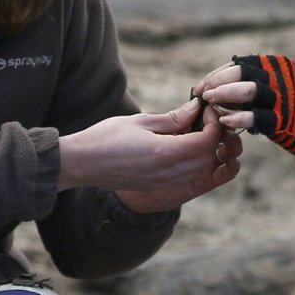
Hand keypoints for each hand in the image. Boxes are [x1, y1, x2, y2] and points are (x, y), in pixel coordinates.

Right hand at [116, 96, 243, 212]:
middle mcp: (168, 172)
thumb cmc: (105, 138)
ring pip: (199, 169)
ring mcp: (162, 182)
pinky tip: (180, 144)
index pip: (207, 141)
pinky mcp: (156, 186)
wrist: (81, 164)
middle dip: (213, 138)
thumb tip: (195, 108)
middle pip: (208, 158)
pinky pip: (185, 176)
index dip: (213, 124)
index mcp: (165, 153)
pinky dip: (191, 161)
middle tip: (204, 119)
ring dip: (203, 151)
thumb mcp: (140, 121)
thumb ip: (172, 118)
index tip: (205, 110)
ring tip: (193, 130)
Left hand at [195, 53, 294, 163]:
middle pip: (240, 72)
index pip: (239, 65)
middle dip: (217, 82)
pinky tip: (225, 121)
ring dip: (224, 94)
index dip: (217, 75)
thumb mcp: (279, 84)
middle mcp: (276, 78)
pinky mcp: (283, 120)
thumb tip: (222, 86)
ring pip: (248, 90)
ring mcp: (281, 98)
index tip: (201, 86)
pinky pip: (257, 118)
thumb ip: (255, 83)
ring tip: (210, 102)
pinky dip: (238, 118)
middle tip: (202, 93)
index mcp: (273, 66)